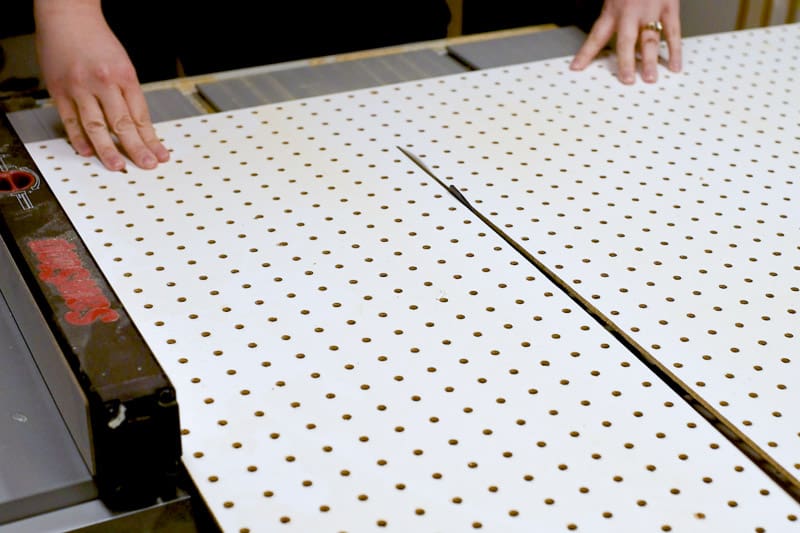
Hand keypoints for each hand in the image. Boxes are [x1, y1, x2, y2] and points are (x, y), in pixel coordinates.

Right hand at [34, 0, 168, 170]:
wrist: (68, 16)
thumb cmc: (97, 40)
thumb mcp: (123, 65)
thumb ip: (128, 94)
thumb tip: (138, 126)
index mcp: (124, 76)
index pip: (141, 116)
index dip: (151, 139)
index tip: (160, 155)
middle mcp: (103, 82)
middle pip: (123, 123)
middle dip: (136, 148)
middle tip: (146, 165)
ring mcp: (79, 87)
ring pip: (96, 125)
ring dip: (108, 149)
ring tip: (117, 166)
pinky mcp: (58, 90)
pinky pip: (70, 120)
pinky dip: (79, 138)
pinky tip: (87, 151)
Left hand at [570, 0, 680, 83]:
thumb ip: (606, 6)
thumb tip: (592, 19)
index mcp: (613, 8)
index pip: (596, 36)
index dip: (585, 54)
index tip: (576, 68)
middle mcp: (631, 12)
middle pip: (626, 42)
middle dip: (626, 63)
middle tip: (627, 81)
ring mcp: (652, 10)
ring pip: (651, 39)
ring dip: (651, 61)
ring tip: (650, 79)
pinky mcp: (670, 6)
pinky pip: (674, 31)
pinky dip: (675, 50)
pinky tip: (675, 65)